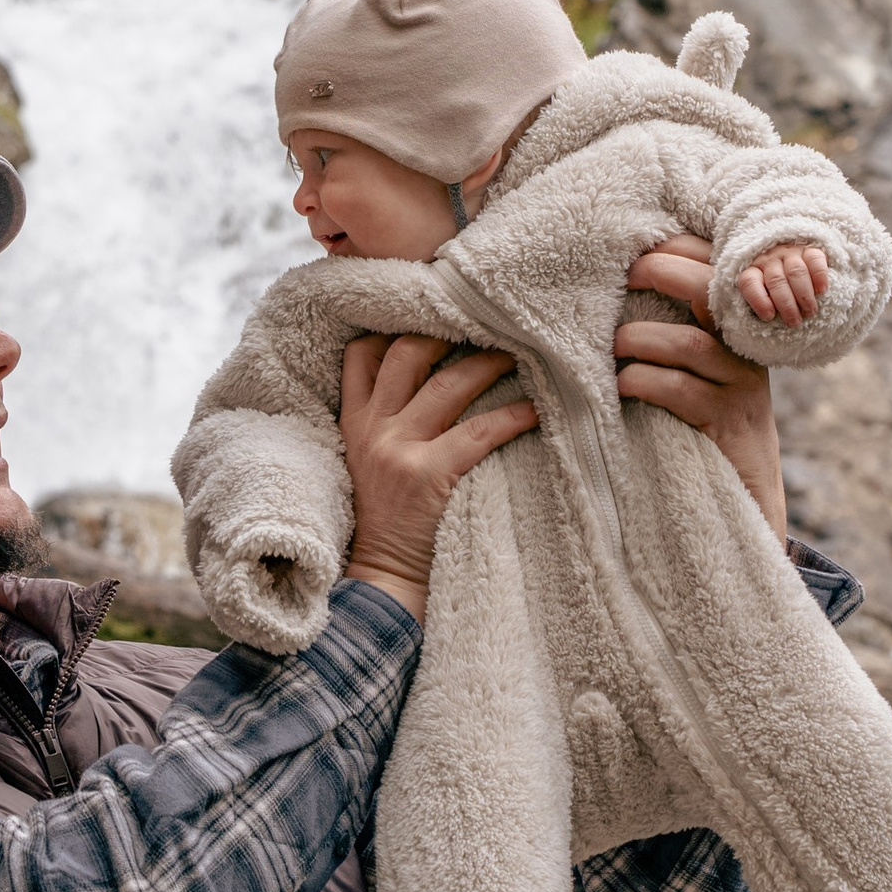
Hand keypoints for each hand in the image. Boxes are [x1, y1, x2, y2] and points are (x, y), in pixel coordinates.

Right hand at [339, 332, 537, 620]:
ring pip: (447, 383)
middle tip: (491, 320)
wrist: (381, 582)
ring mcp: (397, 449)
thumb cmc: (386, 525)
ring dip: (490, 362)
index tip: (436, 308)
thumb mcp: (365, 464)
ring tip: (524, 351)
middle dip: (450, 329)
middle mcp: (372, 427)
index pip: (363, 353)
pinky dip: (513, 416)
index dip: (397, 323)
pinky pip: (479, 431)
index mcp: (353, 422)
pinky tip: (538, 409)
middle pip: (407, 352)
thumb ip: (385, 424)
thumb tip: (436, 381)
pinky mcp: (427, 475)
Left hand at [618, 237, 787, 537]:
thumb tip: (619, 289)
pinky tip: (620, 387)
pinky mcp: (726, 423)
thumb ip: (676, 332)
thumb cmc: (708, 424)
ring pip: (690, 342)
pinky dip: (641, 381)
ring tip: (612, 346)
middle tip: (624, 275)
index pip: (719, 266)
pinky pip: (680, 390)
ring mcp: (741, 386)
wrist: (749, 496)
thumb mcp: (701, 371)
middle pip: (711, 290)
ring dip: (639, 337)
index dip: (681, 247)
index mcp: (737, 328)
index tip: (637, 246)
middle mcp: (745, 350)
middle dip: (663, 272)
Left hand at [738, 240, 829, 329]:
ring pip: (796, 271)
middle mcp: (769, 259)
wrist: (794, 271)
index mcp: (753, 271)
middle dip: (786, 304)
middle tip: (795, 322)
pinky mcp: (809, 250)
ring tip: (810, 312)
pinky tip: (821, 291)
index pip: (749, 282)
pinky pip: (814, 259)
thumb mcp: (764, 299)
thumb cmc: (776, 293)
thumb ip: (763, 307)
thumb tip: (769, 321)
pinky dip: (819, 276)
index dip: (758, 300)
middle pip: (776, 281)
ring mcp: (789, 253)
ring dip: (804, 295)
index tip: (769, 316)